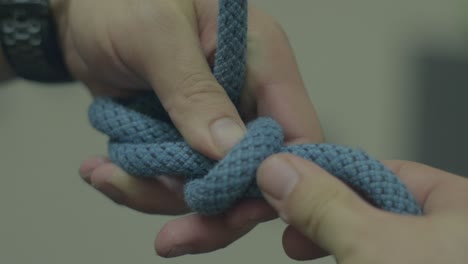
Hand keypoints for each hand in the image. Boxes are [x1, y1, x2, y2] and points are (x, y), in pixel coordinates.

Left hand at [57, 0, 323, 256]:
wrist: (82, 12)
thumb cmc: (121, 1)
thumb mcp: (155, 34)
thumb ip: (193, 91)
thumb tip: (227, 150)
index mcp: (260, 60)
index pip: (295, 132)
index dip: (279, 179)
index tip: (239, 210)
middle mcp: (244, 97)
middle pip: (254, 174)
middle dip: (214, 209)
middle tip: (173, 238)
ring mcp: (212, 123)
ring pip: (208, 187)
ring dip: (159, 195)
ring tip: (107, 176)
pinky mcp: (182, 139)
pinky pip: (172, 182)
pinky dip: (139, 186)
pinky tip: (102, 172)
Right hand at [257, 154, 467, 262]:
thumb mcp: (374, 246)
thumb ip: (325, 204)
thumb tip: (279, 169)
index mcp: (459, 204)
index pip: (382, 169)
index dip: (330, 173)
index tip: (288, 180)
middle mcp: (453, 232)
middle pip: (373, 206)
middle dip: (324, 214)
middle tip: (289, 227)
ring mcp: (437, 259)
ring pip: (373, 239)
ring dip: (330, 239)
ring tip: (298, 246)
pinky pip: (377, 259)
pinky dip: (349, 256)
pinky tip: (326, 257)